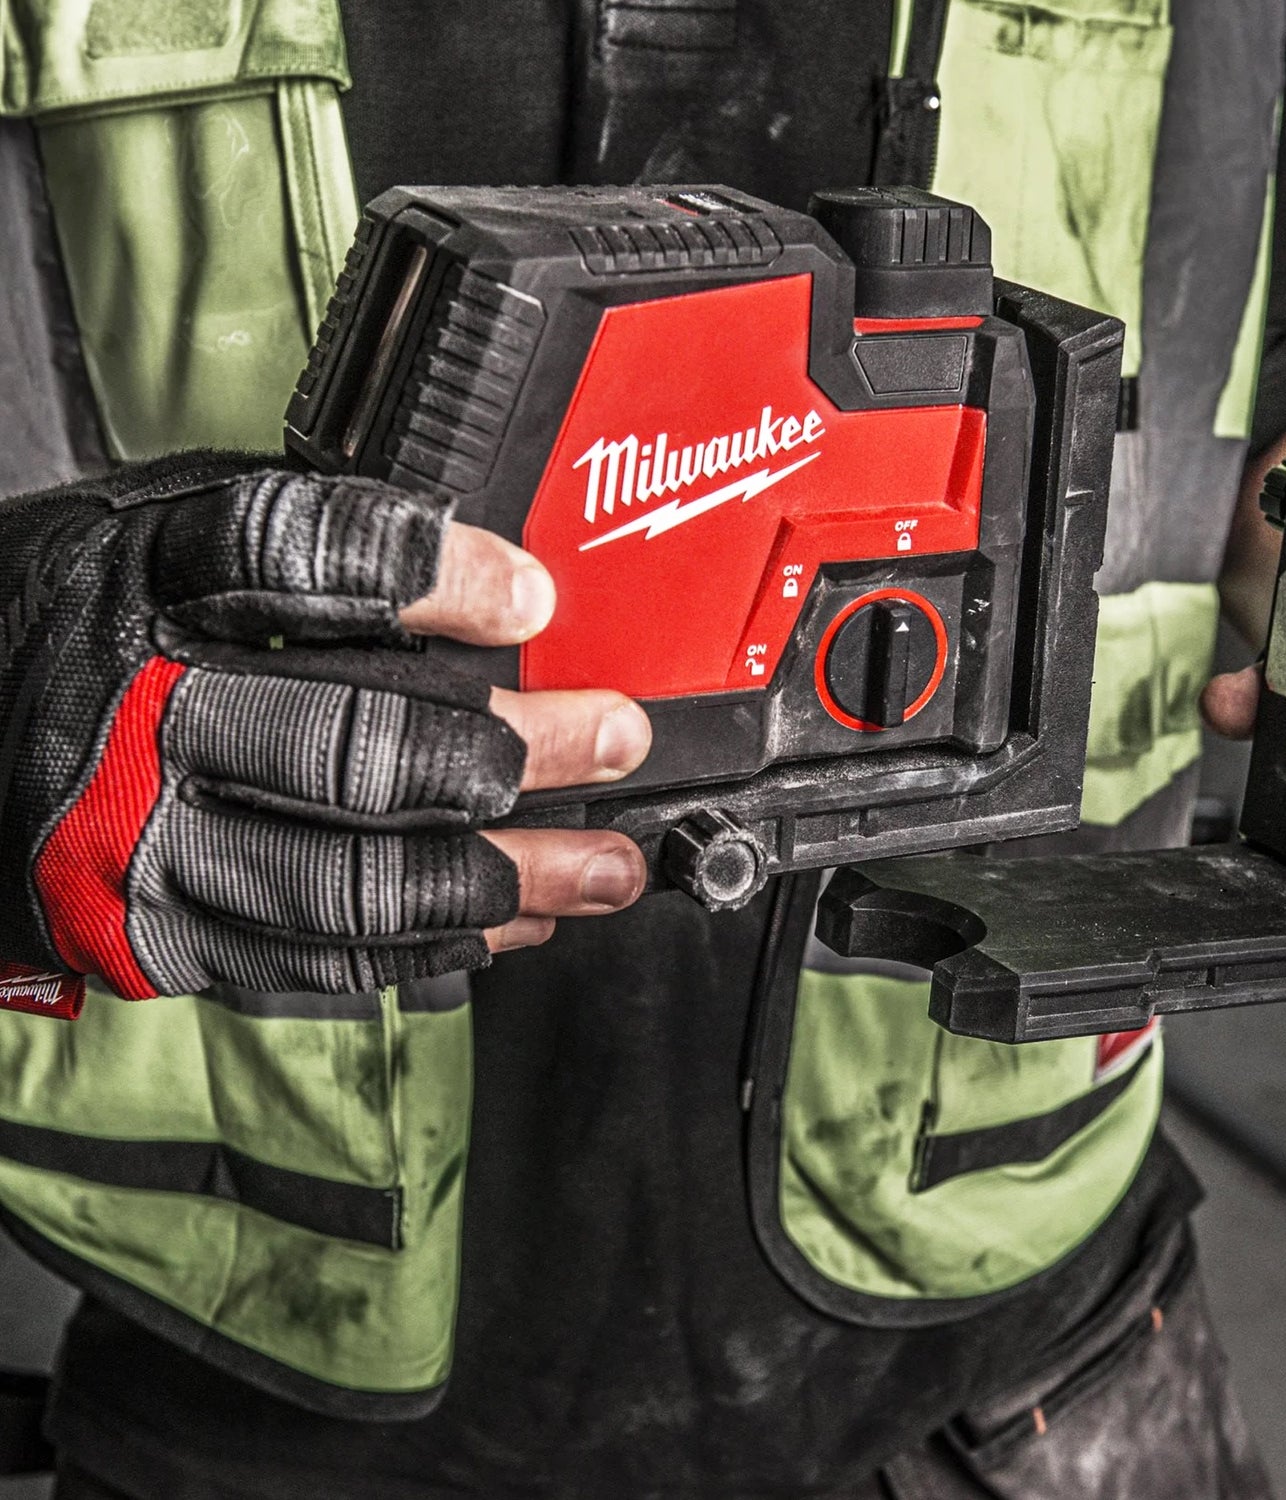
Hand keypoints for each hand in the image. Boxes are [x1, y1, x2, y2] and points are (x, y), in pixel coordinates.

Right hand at [0, 454, 649, 1005]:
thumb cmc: (91, 629)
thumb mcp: (160, 539)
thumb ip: (300, 561)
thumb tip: (497, 596)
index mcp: (136, 583)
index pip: (280, 560)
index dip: (417, 575)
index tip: (533, 598)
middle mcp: (129, 718)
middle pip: (345, 743)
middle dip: (508, 754)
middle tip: (613, 742)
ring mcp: (142, 845)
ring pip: (349, 881)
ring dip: (505, 878)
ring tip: (606, 868)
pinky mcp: (160, 936)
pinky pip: (321, 957)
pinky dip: (437, 944)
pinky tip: (520, 919)